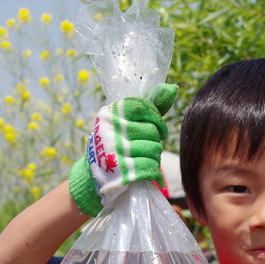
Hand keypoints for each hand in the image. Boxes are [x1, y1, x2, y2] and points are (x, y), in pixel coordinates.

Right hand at [69, 83, 177, 214]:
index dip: (156, 118)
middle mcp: (110, 130)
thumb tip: (172, 88)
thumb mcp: (123, 122)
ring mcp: (115, 151)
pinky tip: (146, 171)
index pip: (143, 107)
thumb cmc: (114, 143)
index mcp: (110, 113)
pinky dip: (153, 171)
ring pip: (154, 149)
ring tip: (145, 158)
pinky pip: (151, 167)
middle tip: (147, 146)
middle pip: (152, 131)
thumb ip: (148, 106)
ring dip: (154, 157)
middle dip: (155, 141)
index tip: (158, 128)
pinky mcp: (121, 172)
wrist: (92, 175)